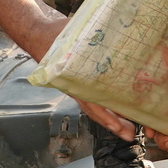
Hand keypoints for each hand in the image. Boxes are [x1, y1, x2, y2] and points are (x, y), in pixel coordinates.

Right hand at [22, 14, 136, 138]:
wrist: (37, 34)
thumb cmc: (55, 34)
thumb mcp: (73, 33)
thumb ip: (90, 37)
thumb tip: (112, 32)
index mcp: (72, 79)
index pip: (90, 102)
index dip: (105, 115)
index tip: (117, 126)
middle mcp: (74, 86)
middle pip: (95, 110)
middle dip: (113, 124)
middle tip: (130, 134)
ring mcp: (76, 86)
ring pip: (95, 106)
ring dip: (111, 117)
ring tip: (128, 128)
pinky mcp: (79, 82)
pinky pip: (93, 98)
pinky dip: (105, 105)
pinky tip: (118, 108)